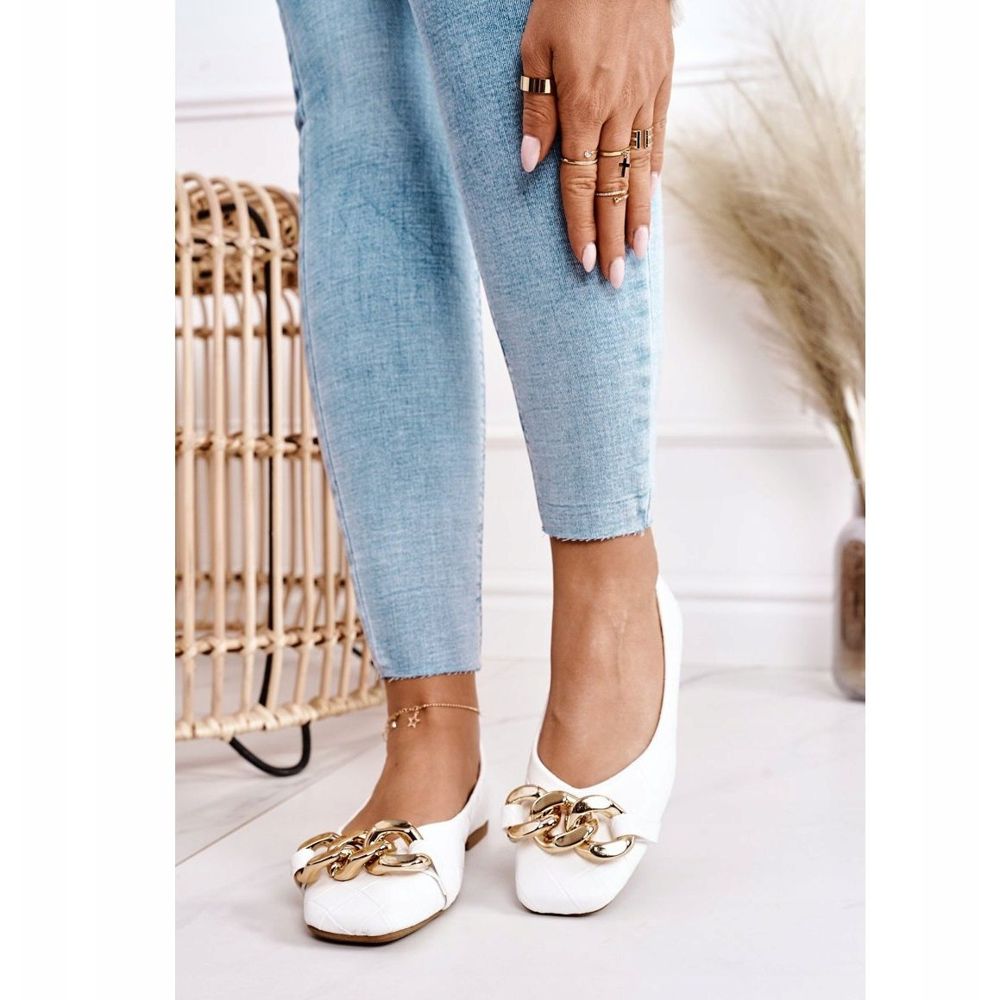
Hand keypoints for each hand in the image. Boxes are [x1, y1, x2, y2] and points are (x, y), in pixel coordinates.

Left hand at [519, 0, 674, 287]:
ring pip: (639, 171)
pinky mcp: (662, 81)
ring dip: (636, 216)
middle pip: (612, 189)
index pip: (579, 185)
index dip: (580, 227)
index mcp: (580, 107)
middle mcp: (615, 111)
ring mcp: (644, 98)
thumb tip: (530, 166)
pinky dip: (654, 173)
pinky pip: (658, 137)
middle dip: (611, 237)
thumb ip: (535, 109)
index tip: (582, 262)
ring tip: (637, 253)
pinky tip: (651, 199)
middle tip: (614, 280)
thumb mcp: (534, 48)